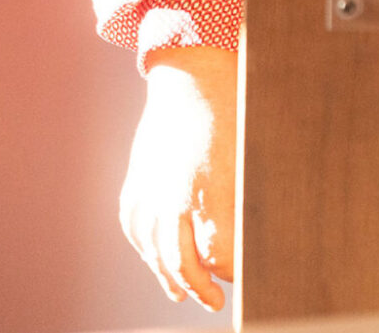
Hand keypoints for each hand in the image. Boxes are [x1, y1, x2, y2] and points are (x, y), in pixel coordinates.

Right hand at [119, 46, 236, 309]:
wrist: (192, 77)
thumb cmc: (231, 116)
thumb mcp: (244, 162)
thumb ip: (238, 208)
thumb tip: (238, 246)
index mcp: (208, 193)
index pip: (217, 257)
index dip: (229, 274)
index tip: (241, 279)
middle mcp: (173, 196)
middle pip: (181, 263)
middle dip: (199, 287)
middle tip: (216, 302)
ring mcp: (150, 188)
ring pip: (153, 250)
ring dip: (168, 276)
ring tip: (181, 293)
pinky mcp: (136, 179)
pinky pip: (134, 226)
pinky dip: (144, 247)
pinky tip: (156, 259)